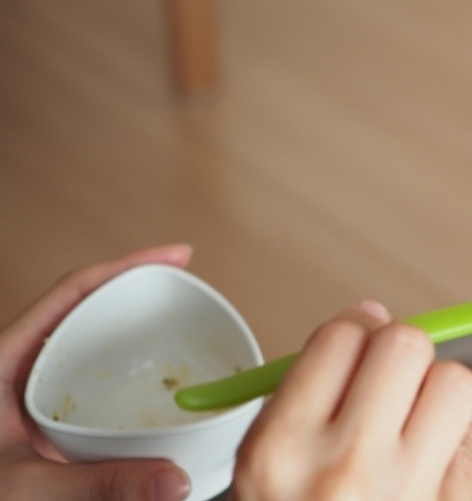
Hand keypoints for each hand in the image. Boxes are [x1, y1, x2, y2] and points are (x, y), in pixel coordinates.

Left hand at [0, 245, 195, 500]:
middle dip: (142, 300)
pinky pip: (101, 397)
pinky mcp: (53, 433)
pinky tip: (160, 402)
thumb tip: (175, 479)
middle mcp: (25, 375)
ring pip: (97, 357)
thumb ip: (98, 483)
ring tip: (186, 342)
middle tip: (189, 293)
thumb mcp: (27, 486)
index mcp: (5, 363)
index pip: (73, 294)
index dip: (126, 267)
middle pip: (91, 317)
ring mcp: (40, 402)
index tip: (176, 257)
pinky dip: (135, 390)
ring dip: (141, 347)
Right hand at [233, 301, 471, 500]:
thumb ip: (309, 394)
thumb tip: (373, 318)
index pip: (342, 336)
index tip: (355, 348)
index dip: (354, 333)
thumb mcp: (259, 472)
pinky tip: (425, 465)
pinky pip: (471, 443)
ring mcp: (407, 495)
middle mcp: (345, 467)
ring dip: (439, 392)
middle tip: (388, 380)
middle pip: (407, 345)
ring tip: (410, 421)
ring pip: (457, 384)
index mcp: (281, 450)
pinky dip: (454, 441)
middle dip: (401, 351)